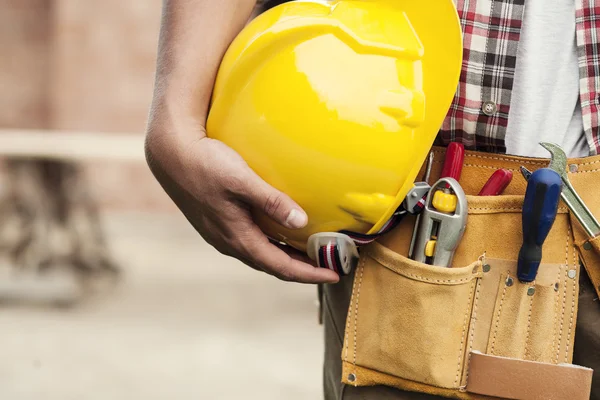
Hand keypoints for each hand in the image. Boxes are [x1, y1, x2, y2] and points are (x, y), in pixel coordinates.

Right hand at [145, 118, 339, 283]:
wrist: (170, 153)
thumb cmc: (205, 163)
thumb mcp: (241, 179)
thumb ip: (271, 201)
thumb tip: (301, 222)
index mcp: (237, 237)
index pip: (280, 266)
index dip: (309, 274)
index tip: (334, 275)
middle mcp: (228, 241)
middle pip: (271, 265)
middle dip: (300, 269)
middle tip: (327, 265)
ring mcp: (221, 233)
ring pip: (260, 253)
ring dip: (285, 256)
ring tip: (309, 253)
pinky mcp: (217, 222)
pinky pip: (250, 241)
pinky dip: (271, 243)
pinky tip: (280, 231)